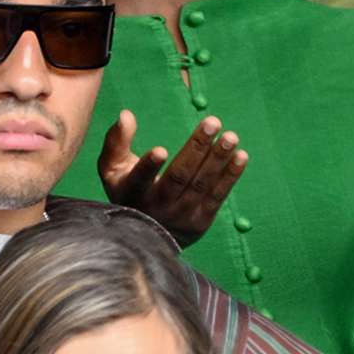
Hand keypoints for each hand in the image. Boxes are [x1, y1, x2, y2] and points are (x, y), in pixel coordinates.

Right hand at [98, 110, 248, 247]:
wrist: (146, 239)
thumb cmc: (128, 192)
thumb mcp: (112, 170)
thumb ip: (116, 142)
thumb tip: (126, 114)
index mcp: (132, 191)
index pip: (140, 179)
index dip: (149, 166)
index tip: (160, 150)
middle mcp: (157, 206)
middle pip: (179, 176)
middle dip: (197, 148)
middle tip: (212, 122)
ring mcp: (181, 215)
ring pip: (201, 184)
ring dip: (218, 159)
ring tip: (230, 137)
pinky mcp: (201, 221)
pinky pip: (218, 196)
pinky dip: (230, 176)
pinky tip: (240, 156)